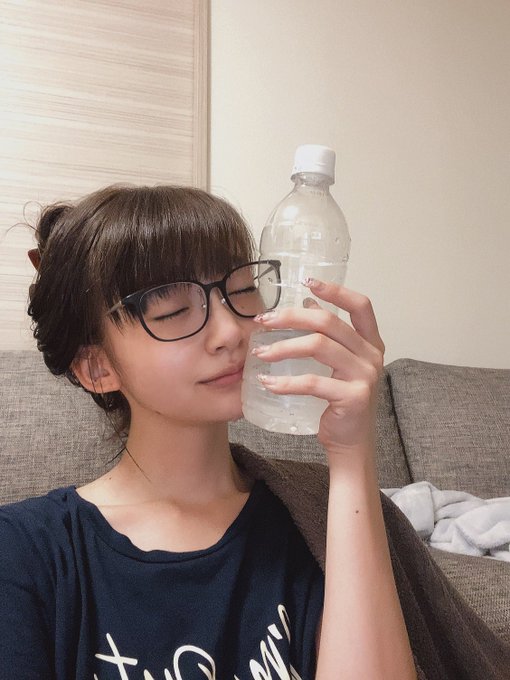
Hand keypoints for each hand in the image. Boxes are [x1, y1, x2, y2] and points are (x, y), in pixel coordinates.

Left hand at [253, 279, 384, 457]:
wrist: (350, 443)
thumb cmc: (340, 401)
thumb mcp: (338, 364)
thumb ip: (329, 336)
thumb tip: (309, 305)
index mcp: (371, 343)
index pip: (361, 306)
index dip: (336, 291)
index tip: (308, 281)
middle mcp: (372, 356)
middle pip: (329, 322)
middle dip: (291, 318)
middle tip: (263, 321)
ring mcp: (365, 376)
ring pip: (318, 347)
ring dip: (282, 347)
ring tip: (259, 353)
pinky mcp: (353, 397)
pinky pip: (313, 382)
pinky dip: (286, 382)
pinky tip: (267, 383)